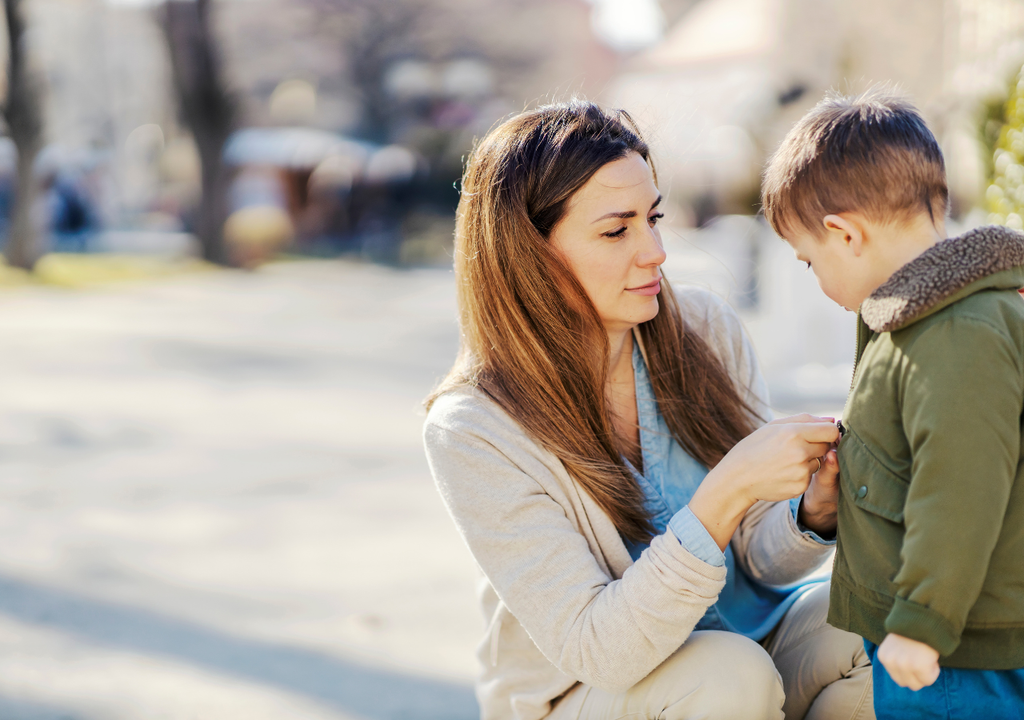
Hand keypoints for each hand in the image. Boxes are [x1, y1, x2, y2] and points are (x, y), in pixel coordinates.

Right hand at [689, 415, 838, 548]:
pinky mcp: (800, 486)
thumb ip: (804, 419)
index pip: (831, 431)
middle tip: (794, 448)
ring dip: (807, 461)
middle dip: (816, 446)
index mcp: (793, 433)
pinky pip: (809, 477)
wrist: (737, 478)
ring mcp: (801, 472)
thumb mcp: (773, 426)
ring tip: (784, 462)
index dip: (827, 432)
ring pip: (818, 463)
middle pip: (827, 447)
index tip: (818, 434)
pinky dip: (800, 475)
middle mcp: (800, 452)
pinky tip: (782, 473)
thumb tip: (831, 420)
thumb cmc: (754, 447)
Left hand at [877, 633, 939, 689]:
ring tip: (926, 658)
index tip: (914, 658)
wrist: (924, 618)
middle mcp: (891, 661)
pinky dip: (934, 672)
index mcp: (883, 656)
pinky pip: (928, 680)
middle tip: (922, 661)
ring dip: (925, 675)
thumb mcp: (896, 646)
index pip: (896, 678)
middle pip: (905, 683)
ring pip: (917, 685)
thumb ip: (896, 660)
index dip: (909, 671)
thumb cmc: (913, 632)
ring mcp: (903, 664)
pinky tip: (931, 658)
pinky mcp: (918, 666)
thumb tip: (903, 679)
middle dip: (916, 676)